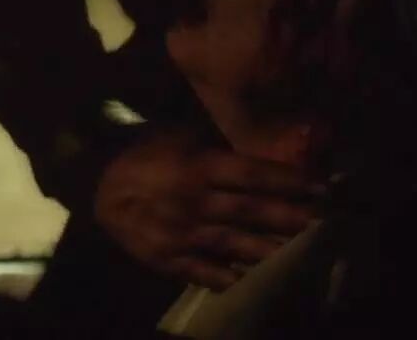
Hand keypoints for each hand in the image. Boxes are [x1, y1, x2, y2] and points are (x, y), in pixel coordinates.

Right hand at [94, 128, 321, 290]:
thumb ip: (212, 145)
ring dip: (267, 249)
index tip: (320, 186)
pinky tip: (249, 279)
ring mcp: (182, 233)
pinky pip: (203, 271)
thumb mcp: (176, 138)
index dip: (288, 180)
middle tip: (318, 221)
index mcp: (198, 166)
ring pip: (233, 243)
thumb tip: (254, 153)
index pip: (252, 174)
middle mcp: (195, 201)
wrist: (96, 188)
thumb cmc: (142, 156)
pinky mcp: (168, 258)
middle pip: (250, 210)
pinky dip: (227, 277)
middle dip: (288, 216)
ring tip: (295, 252)